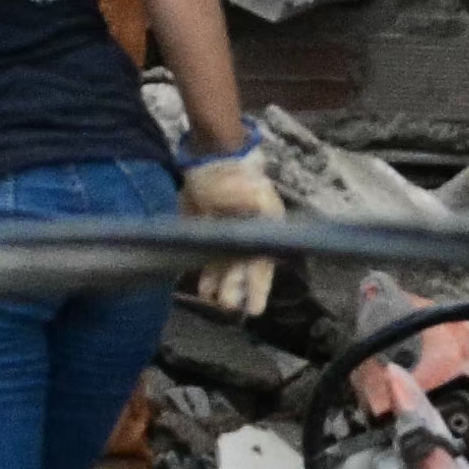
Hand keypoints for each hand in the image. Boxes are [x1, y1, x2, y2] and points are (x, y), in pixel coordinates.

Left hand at [182, 147, 286, 317]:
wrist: (210, 159)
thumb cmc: (235, 175)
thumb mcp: (251, 191)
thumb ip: (254, 208)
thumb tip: (259, 223)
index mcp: (265, 231)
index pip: (262, 265)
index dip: (259, 288)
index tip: (255, 309)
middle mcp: (248, 240)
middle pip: (243, 271)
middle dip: (236, 289)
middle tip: (227, 306)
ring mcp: (227, 239)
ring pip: (225, 270)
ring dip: (220, 285)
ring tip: (213, 300)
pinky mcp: (208, 237)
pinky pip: (208, 261)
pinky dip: (206, 276)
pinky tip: (202, 289)